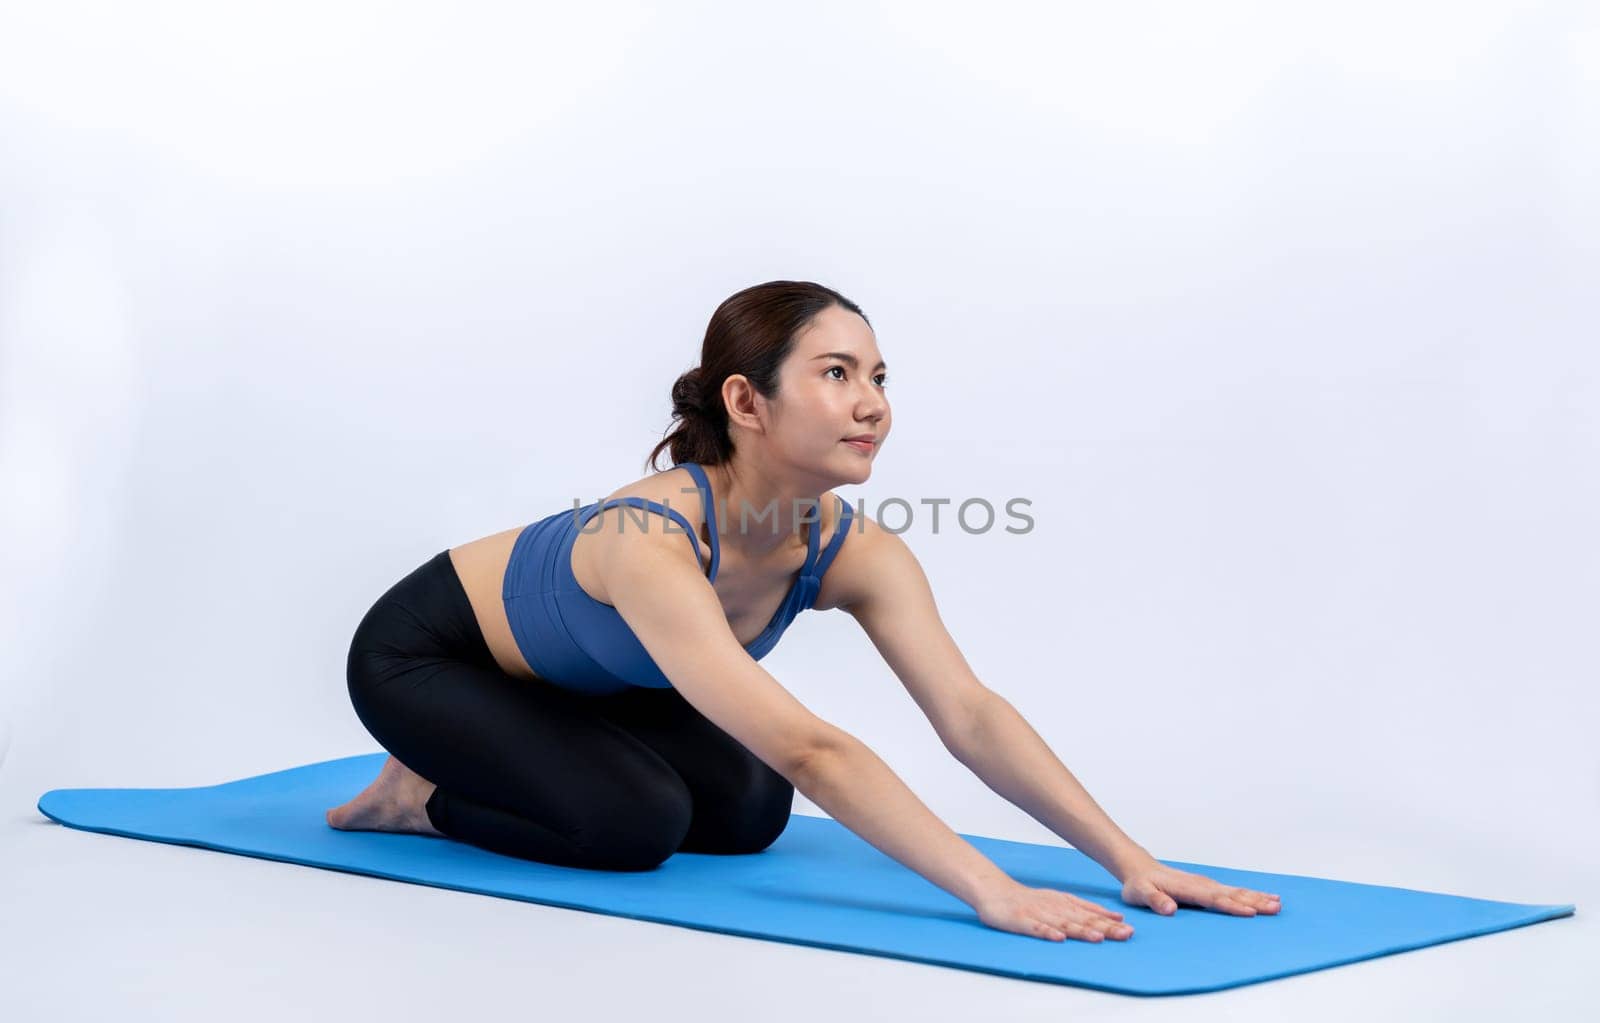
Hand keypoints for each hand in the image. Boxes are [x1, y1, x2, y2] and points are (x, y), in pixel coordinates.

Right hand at [975, 880, 1135, 942]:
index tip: (1130, 929)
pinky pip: (1036, 928)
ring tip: (1098, 938)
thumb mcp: (1061, 900)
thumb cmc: (1030, 900)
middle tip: (1125, 934)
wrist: (997, 893)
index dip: (1111, 922)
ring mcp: (1040, 914)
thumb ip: (1086, 909)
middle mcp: (1056, 908)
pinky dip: (1048, 933)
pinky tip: (1058, 938)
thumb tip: (1115, 918)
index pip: (1092, 914)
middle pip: (1084, 920)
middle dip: (1105, 928)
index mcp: (1066, 904)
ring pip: (1064, 924)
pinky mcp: (1023, 921)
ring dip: (1082, 931)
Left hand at [1119, 860, 1281, 916]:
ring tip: (1277, 904)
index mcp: (1186, 888)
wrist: (1140, 868)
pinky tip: (1265, 898)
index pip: (1212, 899)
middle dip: (1254, 901)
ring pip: (1235, 891)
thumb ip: (1154, 900)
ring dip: (1256, 897)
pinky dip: (1250, 895)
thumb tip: (1169, 909)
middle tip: (1275, 908)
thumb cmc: (1139, 884)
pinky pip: (1233, 891)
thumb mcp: (1139, 893)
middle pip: (1231, 894)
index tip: (1250, 912)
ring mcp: (1206, 885)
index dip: (1231, 906)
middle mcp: (1200, 884)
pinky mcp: (1208, 887)